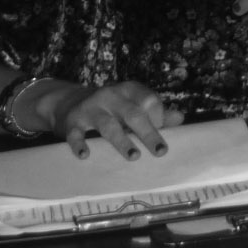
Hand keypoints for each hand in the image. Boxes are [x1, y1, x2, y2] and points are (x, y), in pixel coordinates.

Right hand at [35, 79, 176, 160]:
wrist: (68, 102)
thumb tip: (180, 118)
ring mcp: (90, 108)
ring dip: (122, 141)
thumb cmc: (110, 108)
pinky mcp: (72, 122)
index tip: (163, 135)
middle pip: (133, 113)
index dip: (158, 117)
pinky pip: (76, 133)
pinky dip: (80, 144)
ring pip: (108, 124)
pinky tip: (85, 155)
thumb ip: (155, 112)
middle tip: (160, 151)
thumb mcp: (132, 104)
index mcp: (129, 90)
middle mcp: (110, 95)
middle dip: (148, 132)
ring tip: (134, 156)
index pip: (149, 100)